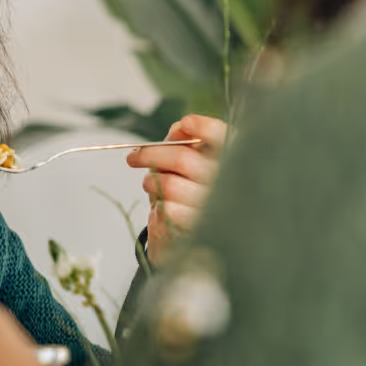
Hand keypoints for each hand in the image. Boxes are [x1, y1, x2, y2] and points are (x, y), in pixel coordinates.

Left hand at [126, 114, 227, 264]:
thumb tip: (179, 129)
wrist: (199, 241)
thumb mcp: (195, 165)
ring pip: (168, 184)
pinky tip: (162, 206)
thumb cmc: (195, 192)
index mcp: (232, 162)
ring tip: (150, 186)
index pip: (222, 137)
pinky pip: (166, 208)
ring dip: (151, 182)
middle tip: (133, 157)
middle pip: (180, 158)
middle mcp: (228, 183)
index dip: (202, 126)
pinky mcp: (199, 228)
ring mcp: (214, 206)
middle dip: (149, 154)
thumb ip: (189, 142)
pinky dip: (157, 205)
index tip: (183, 124)